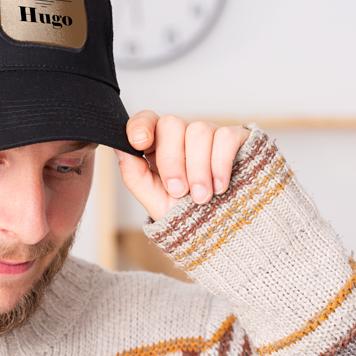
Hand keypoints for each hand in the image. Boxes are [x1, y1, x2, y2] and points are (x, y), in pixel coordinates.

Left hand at [115, 112, 250, 221]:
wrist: (224, 234)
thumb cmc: (187, 216)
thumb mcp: (156, 201)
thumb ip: (135, 176)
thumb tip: (119, 149)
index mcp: (158, 147)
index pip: (146, 121)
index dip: (141, 125)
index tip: (139, 143)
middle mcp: (183, 137)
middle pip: (171, 124)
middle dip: (172, 160)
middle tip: (178, 191)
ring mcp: (210, 136)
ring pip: (198, 130)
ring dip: (198, 168)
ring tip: (201, 197)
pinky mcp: (236, 140)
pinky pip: (226, 137)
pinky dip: (220, 164)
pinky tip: (220, 187)